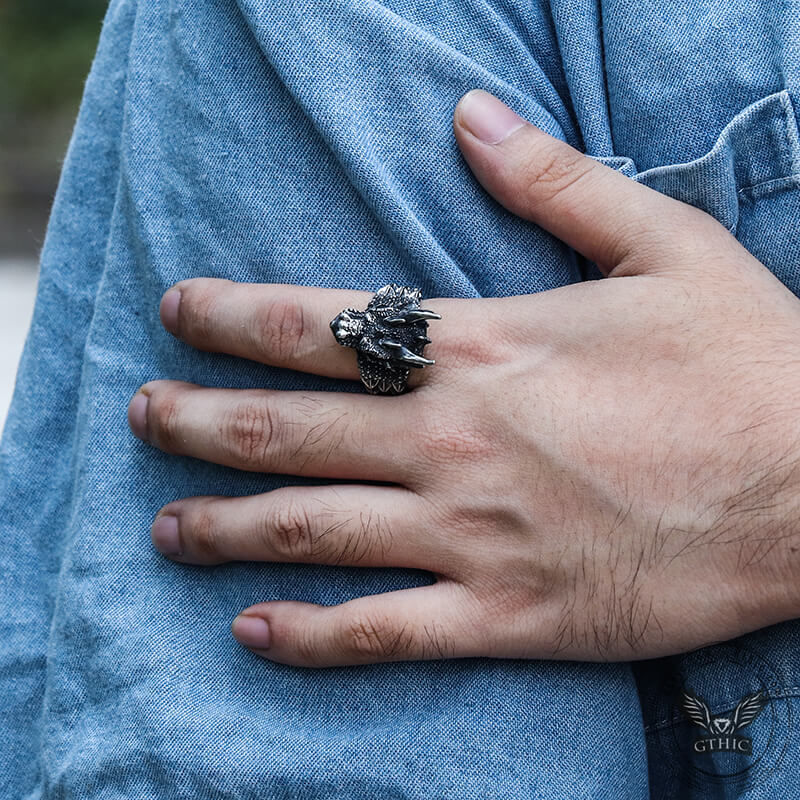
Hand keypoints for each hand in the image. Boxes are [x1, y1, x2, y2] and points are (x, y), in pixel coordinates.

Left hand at [128, 89, 799, 666]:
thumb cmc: (747, 361)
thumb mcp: (660, 244)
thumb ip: (552, 182)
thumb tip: (471, 115)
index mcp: (483, 348)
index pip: (316, 325)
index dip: (229, 315)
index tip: (174, 312)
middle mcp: (456, 442)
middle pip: (284, 429)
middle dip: (196, 422)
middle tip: (139, 417)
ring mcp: (475, 536)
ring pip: (312, 532)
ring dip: (224, 528)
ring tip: (164, 528)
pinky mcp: (511, 615)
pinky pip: (383, 633)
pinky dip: (310, 637)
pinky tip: (252, 632)